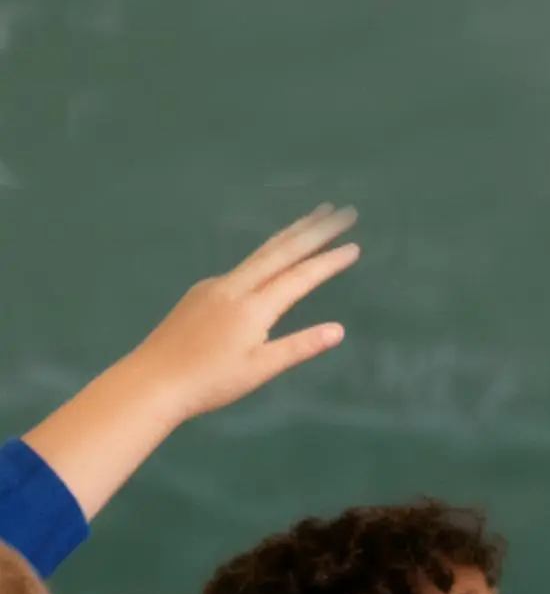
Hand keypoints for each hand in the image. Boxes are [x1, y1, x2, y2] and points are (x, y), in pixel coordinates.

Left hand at [125, 205, 359, 424]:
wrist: (150, 381)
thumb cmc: (209, 382)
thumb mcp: (260, 369)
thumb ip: (300, 346)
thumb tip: (338, 330)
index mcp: (253, 307)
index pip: (300, 277)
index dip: (328, 261)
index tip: (354, 246)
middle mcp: (235, 287)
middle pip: (281, 251)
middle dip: (314, 230)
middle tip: (341, 211)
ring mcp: (215, 285)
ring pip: (261, 252)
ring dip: (291, 233)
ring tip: (313, 217)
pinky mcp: (201, 291)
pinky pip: (243, 265)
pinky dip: (267, 253)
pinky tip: (271, 259)